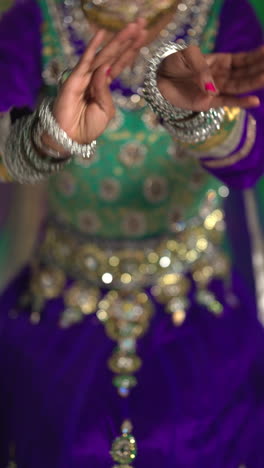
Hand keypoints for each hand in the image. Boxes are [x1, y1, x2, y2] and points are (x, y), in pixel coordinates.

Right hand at [48, 20, 145, 148]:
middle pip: (114, 55)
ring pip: (104, 55)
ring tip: (132, 26)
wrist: (72, 137)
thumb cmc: (88, 126)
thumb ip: (106, 90)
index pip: (119, 64)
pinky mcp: (75, 79)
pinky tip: (102, 33)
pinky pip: (85, 60)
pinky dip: (93, 46)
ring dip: (118, 40)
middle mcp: (95, 78)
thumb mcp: (105, 110)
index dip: (131, 50)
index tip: (143, 36)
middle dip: (128, 40)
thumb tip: (105, 68)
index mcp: (104, 86)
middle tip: (142, 23)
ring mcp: (85, 76)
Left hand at [157, 44, 263, 110]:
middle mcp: (222, 75)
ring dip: (254, 83)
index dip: (256, 57)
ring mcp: (217, 89)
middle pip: (245, 73)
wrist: (160, 81)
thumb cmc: (174, 65)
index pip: (243, 60)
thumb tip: (211, 86)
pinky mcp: (210, 103)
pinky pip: (228, 102)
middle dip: (259, 70)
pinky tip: (254, 101)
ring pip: (240, 86)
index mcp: (220, 61)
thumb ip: (202, 69)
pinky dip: (240, 102)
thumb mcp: (188, 59)